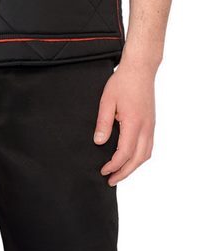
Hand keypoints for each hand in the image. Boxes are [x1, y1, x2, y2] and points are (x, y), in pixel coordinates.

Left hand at [94, 58, 155, 185]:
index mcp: (134, 123)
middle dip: (125, 172)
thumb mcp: (107, 101)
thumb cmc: (123, 82)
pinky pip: (149, 146)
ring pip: (146, 154)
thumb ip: (103, 123)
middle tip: (111, 180)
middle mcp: (146, 127)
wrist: (140, 69)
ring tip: (120, 173)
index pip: (125, 153)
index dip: (114, 165)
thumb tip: (99, 142)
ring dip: (133, 167)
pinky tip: (130, 159)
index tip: (103, 171)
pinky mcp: (151, 123)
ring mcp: (151, 125)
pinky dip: (140, 157)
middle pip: (138, 159)